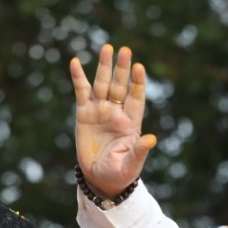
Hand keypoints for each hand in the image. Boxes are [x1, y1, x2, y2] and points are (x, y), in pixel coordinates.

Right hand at [69, 44, 156, 198]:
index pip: (136, 98)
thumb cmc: (120, 174)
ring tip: (107, 48)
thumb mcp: (131, 164)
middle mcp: (117, 112)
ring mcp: (100, 110)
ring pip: (102, 84)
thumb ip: (139, 150)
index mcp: (131, 123)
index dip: (138, 83)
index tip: (139, 68)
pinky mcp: (84, 113)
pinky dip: (78, 77)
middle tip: (125, 50)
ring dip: (104, 66)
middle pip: (120, 86)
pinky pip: (81, 92)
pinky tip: (75, 62)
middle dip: (122, 68)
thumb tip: (152, 139)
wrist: (100, 179)